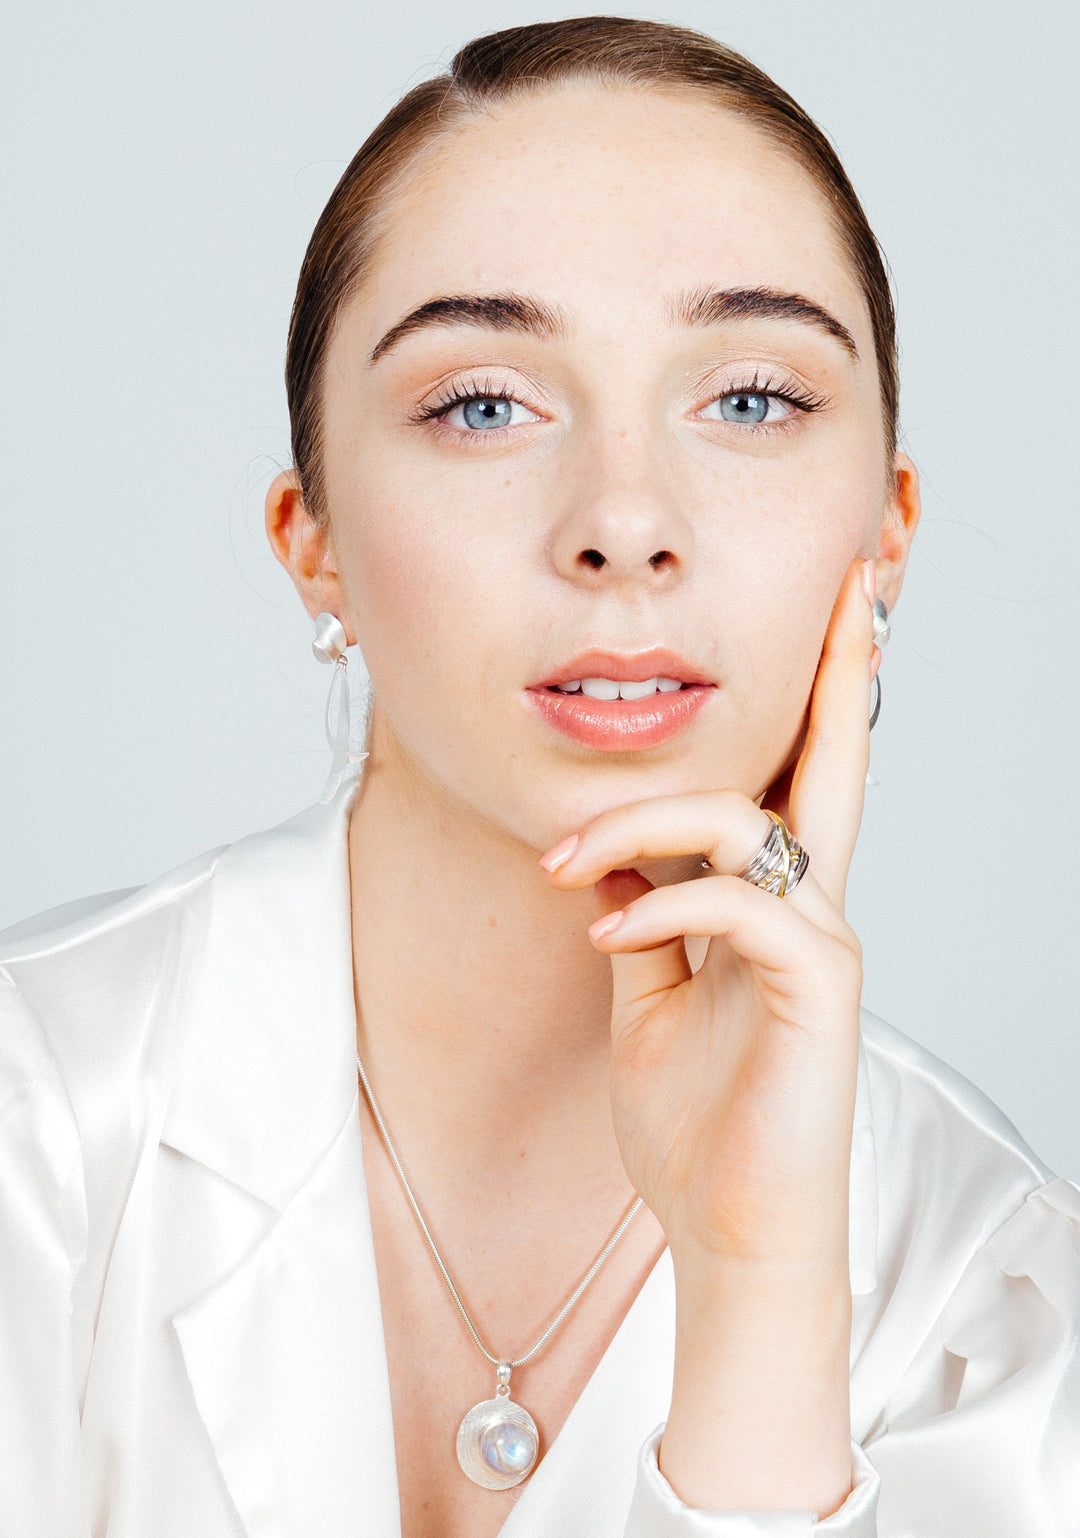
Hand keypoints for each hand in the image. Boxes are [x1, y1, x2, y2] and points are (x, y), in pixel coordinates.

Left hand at [539, 557, 875, 1512]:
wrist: (730, 1230)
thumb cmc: (698, 1123)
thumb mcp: (652, 1000)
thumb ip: (646, 919)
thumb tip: (609, 857)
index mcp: (775, 906)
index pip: (798, 784)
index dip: (814, 701)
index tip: (824, 617)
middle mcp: (812, 908)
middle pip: (836, 765)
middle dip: (839, 672)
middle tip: (853, 584)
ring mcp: (822, 943)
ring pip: (744, 824)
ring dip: (638, 823)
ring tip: (563, 862)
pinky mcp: (819, 985)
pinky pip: (738, 904)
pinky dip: (659, 902)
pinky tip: (600, 930)